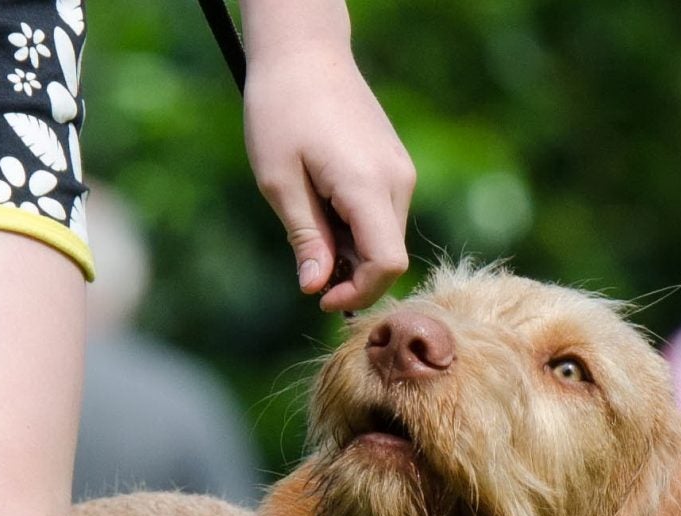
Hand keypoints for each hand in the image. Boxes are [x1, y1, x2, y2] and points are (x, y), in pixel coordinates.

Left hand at [241, 48, 414, 311]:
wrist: (305, 51)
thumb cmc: (281, 109)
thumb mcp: (279, 181)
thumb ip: (305, 238)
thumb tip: (316, 288)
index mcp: (368, 186)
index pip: (388, 263)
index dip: (359, 292)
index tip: (320, 297)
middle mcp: (397, 180)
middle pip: (388, 254)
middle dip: (352, 273)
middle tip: (307, 262)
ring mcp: (401, 170)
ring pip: (386, 235)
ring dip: (352, 248)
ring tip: (309, 219)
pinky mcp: (396, 163)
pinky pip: (384, 212)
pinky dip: (358, 225)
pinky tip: (324, 202)